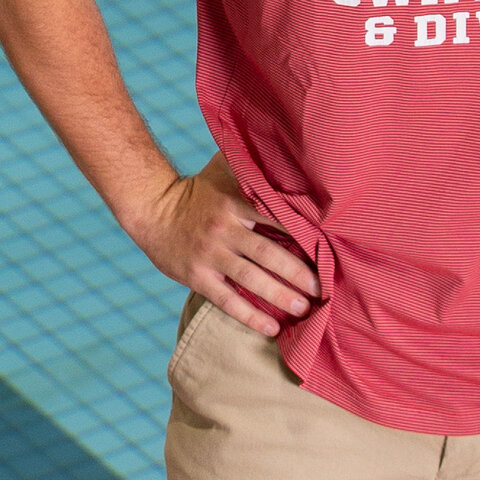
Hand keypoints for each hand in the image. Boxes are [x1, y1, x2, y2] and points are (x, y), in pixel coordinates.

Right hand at [129, 153, 319, 334]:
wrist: (150, 208)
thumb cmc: (196, 190)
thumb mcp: (222, 170)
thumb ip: (251, 165)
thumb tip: (286, 151)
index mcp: (235, 202)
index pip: (277, 218)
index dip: (304, 235)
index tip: (329, 250)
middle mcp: (225, 229)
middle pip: (269, 253)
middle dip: (299, 273)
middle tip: (324, 289)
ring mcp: (210, 254)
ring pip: (251, 279)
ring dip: (280, 296)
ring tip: (304, 309)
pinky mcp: (197, 276)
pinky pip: (227, 300)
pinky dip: (250, 316)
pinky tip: (271, 328)